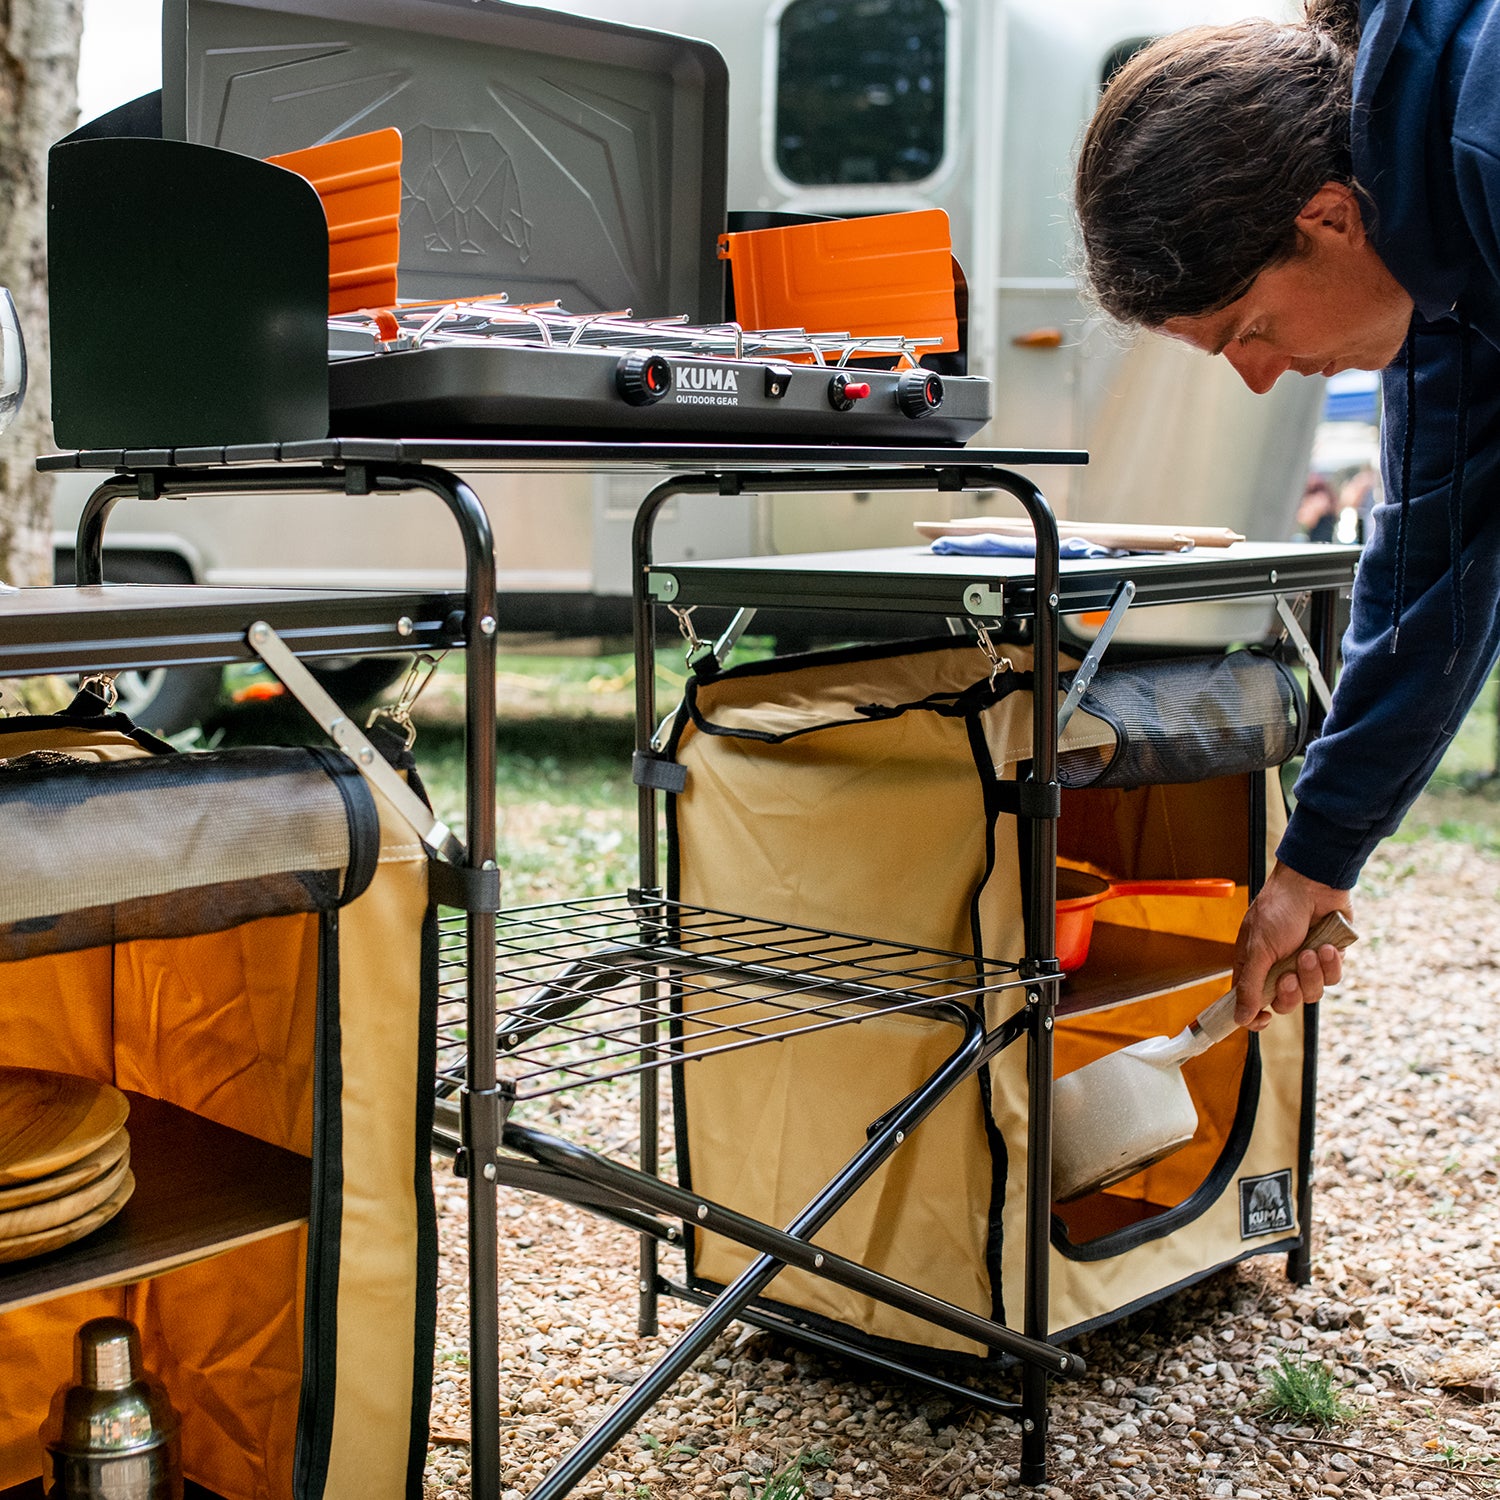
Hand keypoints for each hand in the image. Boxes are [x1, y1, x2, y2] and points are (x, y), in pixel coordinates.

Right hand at [1232, 862, 1351, 1029]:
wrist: (1313, 884)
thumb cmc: (1278, 909)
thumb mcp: (1258, 949)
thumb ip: (1249, 985)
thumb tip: (1239, 1018)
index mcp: (1254, 966)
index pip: (1249, 1002)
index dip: (1255, 1016)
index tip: (1264, 1019)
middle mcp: (1278, 968)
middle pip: (1285, 1003)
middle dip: (1291, 992)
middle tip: (1289, 975)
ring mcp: (1304, 964)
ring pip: (1312, 993)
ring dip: (1312, 973)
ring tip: (1310, 951)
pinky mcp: (1327, 959)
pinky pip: (1333, 978)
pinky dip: (1330, 964)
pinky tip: (1325, 946)